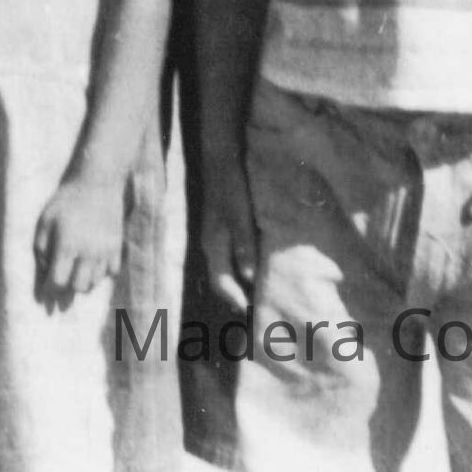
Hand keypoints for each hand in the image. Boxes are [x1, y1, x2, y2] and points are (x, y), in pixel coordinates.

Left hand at [33, 173, 123, 309]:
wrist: (98, 182)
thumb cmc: (67, 199)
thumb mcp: (45, 220)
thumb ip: (41, 247)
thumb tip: (45, 269)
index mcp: (67, 246)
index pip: (58, 281)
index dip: (49, 289)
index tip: (45, 290)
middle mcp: (88, 253)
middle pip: (78, 287)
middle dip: (67, 289)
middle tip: (61, 283)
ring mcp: (105, 251)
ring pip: (95, 282)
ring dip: (84, 282)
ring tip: (75, 273)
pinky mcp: (117, 247)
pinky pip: (111, 272)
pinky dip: (101, 273)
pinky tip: (93, 264)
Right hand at [198, 164, 259, 312]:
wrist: (220, 157)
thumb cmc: (231, 186)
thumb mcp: (239, 214)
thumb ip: (243, 244)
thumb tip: (248, 278)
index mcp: (213, 245)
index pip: (221, 284)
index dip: (237, 301)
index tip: (255, 314)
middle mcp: (210, 244)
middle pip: (221, 280)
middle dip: (238, 298)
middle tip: (260, 310)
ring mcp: (214, 236)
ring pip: (225, 269)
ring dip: (240, 284)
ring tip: (260, 293)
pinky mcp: (221, 228)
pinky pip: (228, 257)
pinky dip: (240, 268)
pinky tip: (255, 267)